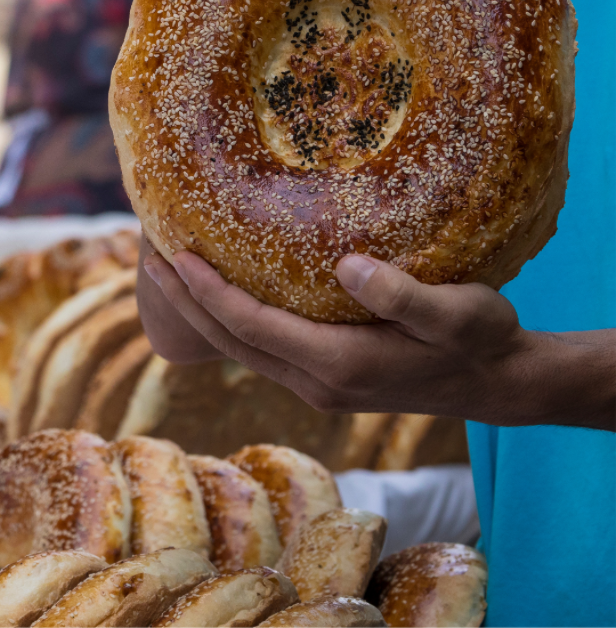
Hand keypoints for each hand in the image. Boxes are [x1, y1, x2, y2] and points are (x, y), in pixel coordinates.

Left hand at [141, 248, 604, 427]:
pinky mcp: (319, 380)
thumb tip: (347, 265)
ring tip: (165, 271)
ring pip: (237, 349)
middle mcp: (315, 382)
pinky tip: (215, 292)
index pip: (250, 326)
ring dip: (198, 313)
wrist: (494, 384)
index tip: (173, 255)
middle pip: (228, 341)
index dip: (207, 293)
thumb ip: (404, 296)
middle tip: (146, 257)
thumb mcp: (459, 313)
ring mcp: (314, 386)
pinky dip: (226, 320)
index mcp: (338, 364)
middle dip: (183, 302)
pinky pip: (256, 349)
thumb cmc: (481, 340)